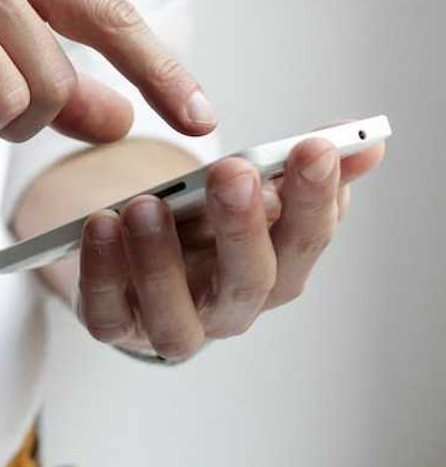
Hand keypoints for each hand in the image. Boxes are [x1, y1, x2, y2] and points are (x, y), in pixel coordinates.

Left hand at [74, 137, 385, 359]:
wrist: (137, 259)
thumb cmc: (202, 226)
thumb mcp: (247, 191)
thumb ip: (297, 167)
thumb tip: (366, 142)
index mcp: (275, 268)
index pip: (307, 240)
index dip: (315, 198)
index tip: (314, 147)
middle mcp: (230, 307)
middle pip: (249, 281)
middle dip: (243, 226)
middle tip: (233, 172)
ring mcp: (171, 323)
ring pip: (175, 314)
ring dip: (161, 259)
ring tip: (146, 204)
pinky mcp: (115, 325)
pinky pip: (107, 313)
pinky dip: (102, 272)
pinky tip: (100, 225)